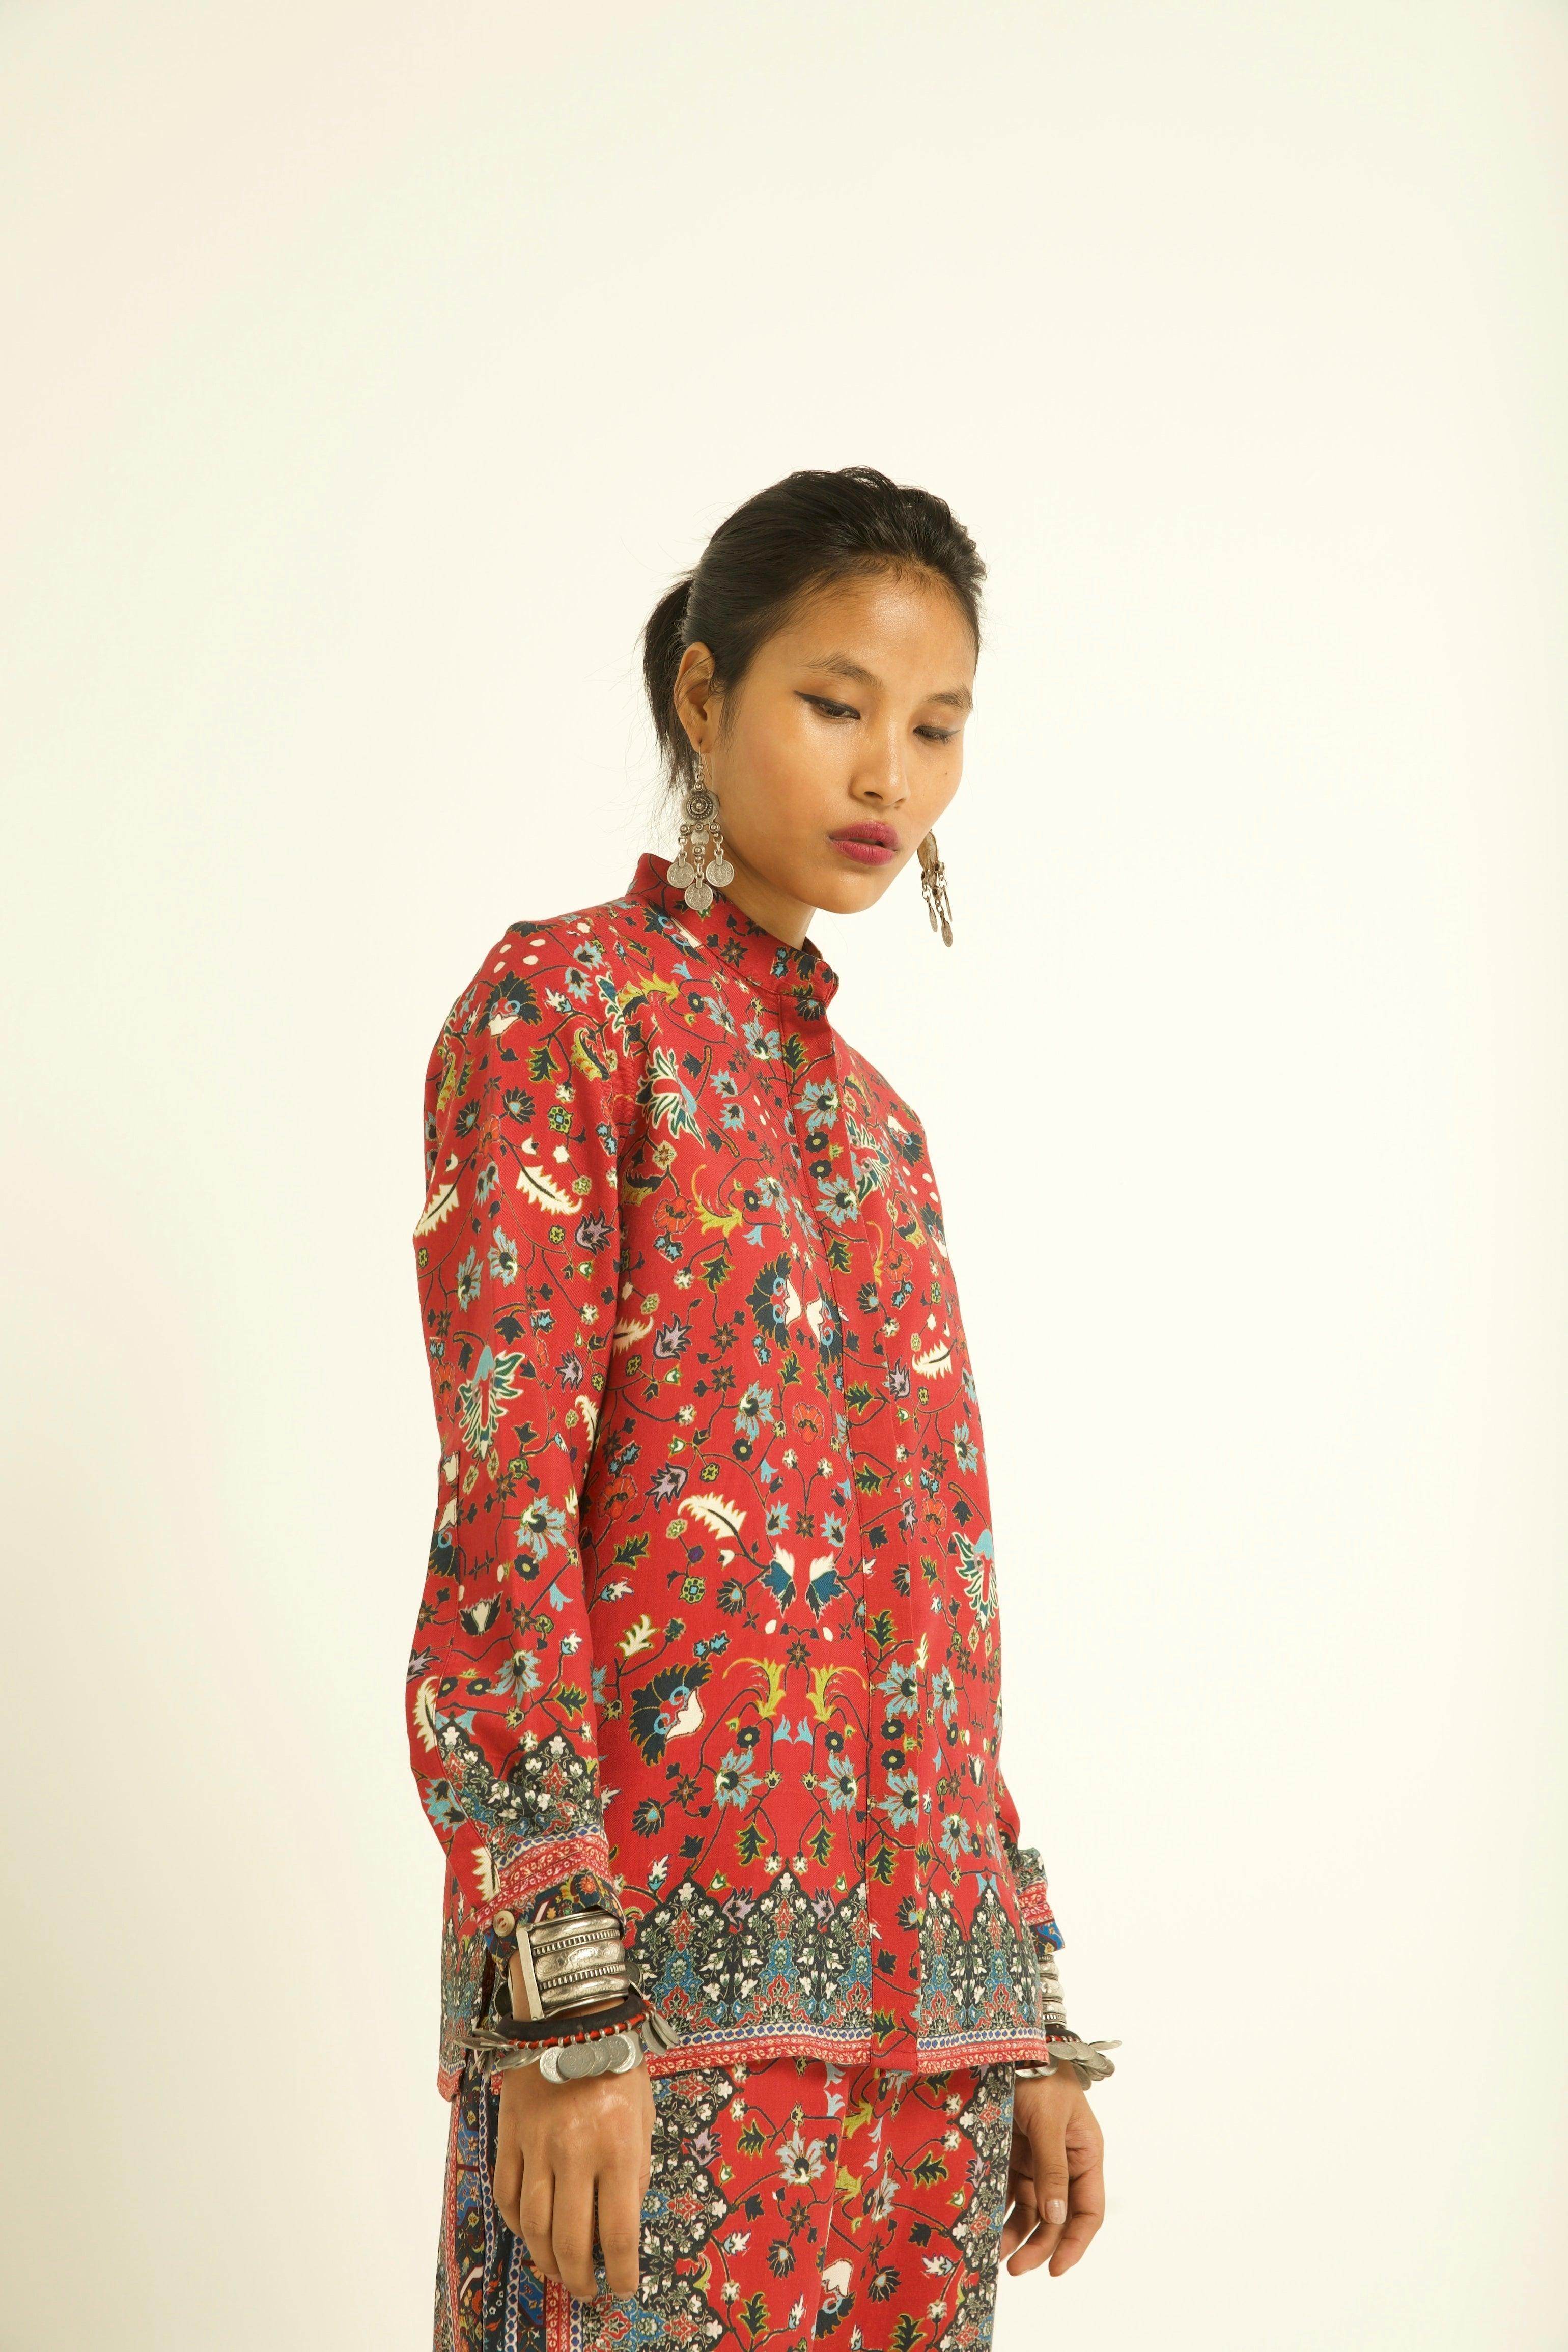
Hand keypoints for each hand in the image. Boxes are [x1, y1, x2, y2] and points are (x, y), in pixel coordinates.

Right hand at [490, 2027, 653, 2299]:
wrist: (571, 2017)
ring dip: (545, 2259)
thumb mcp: (644, 2115)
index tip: (625, 2287)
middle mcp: (575, 2153)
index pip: (617, 2232)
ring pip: (533, 2225)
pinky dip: (516, 2222)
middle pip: (569, 2240)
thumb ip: (635, 2168)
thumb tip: (621, 2219)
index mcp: (617, 2148)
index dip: (622, 2271)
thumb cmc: (618, 2064)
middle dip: (580, 2277)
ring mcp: (537, 2146)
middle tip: (587, 2291)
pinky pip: (507, 2192)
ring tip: (559, 2272)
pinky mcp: (511, 2136)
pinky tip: (529, 2232)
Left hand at [1000, 2067, 1105, 2278]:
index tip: (1056, 2268)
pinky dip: (999, 2210)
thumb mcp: (1049, 2121)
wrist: (1010, 2044)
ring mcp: (1037, 2160)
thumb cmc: (1039, 2075)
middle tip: (1014, 2268)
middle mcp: (1064, 2163)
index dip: (1075, 2242)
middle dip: (1039, 2245)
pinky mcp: (1012, 2154)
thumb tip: (1057, 2218)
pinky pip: (1009, 2190)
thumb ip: (1053, 2169)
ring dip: (1015, 2233)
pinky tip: (984, 2227)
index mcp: (1086, 2155)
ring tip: (993, 2254)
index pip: (1088, 2210)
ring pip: (1031, 2209)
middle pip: (1057, 2217)